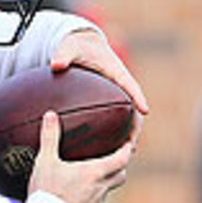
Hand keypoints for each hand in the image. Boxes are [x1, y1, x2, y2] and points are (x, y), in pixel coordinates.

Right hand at [28, 110, 130, 202]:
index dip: (128, 147)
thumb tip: (50, 114)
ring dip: (104, 184)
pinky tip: (78, 199)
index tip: (129, 141)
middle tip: (115, 158)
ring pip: (107, 192)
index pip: (123, 157)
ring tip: (93, 179)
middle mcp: (101, 189)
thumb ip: (49, 137)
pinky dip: (91, 200)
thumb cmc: (47, 193)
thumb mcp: (46, 162)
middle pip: (121, 175)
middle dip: (121, 166)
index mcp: (95, 172)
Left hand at [51, 28, 147, 144]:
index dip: (137, 97)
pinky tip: (106, 152)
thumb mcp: (68, 48)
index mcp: (114, 70)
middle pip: (133, 106)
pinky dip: (114, 135)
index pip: (129, 84)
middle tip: (133, 144)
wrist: (80, 47)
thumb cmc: (75, 48)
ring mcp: (116, 95)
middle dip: (136, 125)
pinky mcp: (109, 103)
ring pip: (127, 116)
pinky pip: (114, 120)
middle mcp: (119, 85)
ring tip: (125, 155)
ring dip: (128, 134)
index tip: (144, 110)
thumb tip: (57, 65)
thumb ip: (63, 55)